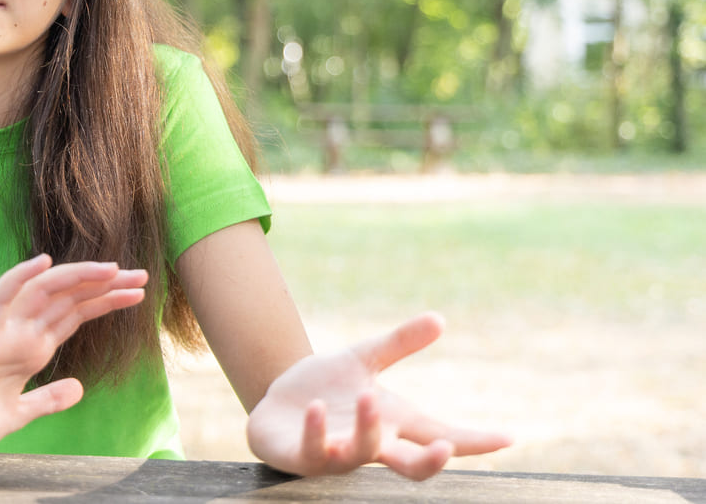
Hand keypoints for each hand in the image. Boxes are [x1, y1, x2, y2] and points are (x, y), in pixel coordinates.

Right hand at [0, 254, 147, 455]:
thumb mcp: (20, 413)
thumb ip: (47, 399)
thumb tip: (79, 388)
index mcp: (32, 348)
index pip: (76, 314)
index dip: (106, 300)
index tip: (139, 292)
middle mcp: (21, 333)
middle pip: (69, 298)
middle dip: (105, 285)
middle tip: (142, 275)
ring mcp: (3, 333)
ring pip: (43, 292)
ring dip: (77, 278)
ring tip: (112, 269)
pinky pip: (0, 300)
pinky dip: (19, 278)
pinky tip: (43, 262)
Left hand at [246, 312, 511, 479]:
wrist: (276, 404)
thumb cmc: (326, 388)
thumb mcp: (362, 360)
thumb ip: (398, 344)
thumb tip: (440, 318)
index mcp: (393, 425)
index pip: (441, 437)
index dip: (475, 442)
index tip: (510, 437)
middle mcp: (371, 447)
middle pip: (410, 467)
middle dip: (429, 462)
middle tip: (443, 449)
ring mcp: (337, 456)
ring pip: (361, 455)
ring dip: (368, 429)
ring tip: (369, 398)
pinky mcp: (303, 456)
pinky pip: (314, 450)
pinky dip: (318, 430)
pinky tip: (318, 408)